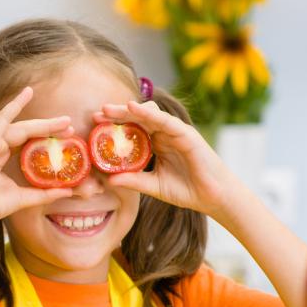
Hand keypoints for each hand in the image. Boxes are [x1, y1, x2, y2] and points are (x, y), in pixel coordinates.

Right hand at [0, 87, 73, 229]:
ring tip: (64, 120)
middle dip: (48, 127)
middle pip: (25, 131)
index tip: (66, 134)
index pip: (25, 140)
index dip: (45, 135)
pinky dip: (14, 106)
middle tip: (69, 124)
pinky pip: (4, 120)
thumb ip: (44, 193)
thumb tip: (68, 190)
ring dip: (42, 123)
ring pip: (20, 126)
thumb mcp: (23, 197)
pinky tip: (27, 95)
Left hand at [97, 100, 237, 217]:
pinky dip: (148, 113)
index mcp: (156, 144)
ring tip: (108, 109)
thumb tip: (108, 180)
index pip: (132, 129)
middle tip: (95, 114)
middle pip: (137, 118)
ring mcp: (175, 132)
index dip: (113, 125)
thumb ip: (133, 181)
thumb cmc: (187, 190)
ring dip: (127, 110)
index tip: (93, 124)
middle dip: (116, 114)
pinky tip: (132, 108)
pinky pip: (164, 120)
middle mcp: (164, 134)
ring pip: (149, 114)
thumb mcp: (154, 186)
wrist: (213, 198)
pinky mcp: (186, 133)